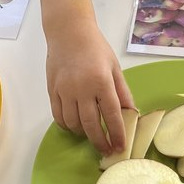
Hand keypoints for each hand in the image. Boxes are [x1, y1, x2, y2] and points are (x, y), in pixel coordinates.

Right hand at [46, 24, 134, 154]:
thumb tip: (132, 114)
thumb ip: (122, 92)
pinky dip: (67, 126)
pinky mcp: (52, 90)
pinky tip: (75, 127)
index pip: (111, 114)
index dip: (117, 134)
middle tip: (107, 151)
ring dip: (84, 134)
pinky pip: (58, 116)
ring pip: (73, 123)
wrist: (68, 33)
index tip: (121, 147)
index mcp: (101, 81)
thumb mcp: (114, 67)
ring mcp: (64, 90)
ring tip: (92, 136)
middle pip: (91, 124)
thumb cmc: (95, 48)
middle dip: (100, 142)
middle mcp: (82, 88)